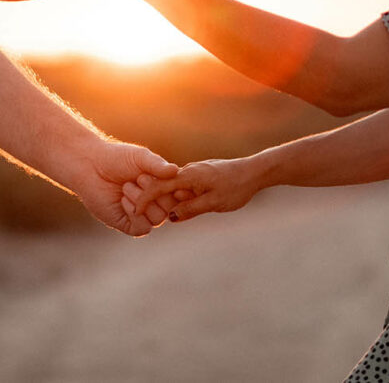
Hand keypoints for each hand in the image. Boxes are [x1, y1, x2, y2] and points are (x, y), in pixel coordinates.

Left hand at [72, 141, 179, 236]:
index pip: (178, 195)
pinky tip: (122, 199)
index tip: (158, 176)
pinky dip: (135, 214)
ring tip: (126, 186)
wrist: (90, 165)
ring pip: (157, 219)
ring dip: (142, 201)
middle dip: (155, 193)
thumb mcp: (141, 157)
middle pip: (170, 209)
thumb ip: (158, 165)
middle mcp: (153, 202)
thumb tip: (176, 171)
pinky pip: (141, 228)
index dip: (172, 188)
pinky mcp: (126, 224)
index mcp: (161, 187)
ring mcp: (140, 214)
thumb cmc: (116, 158)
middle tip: (138, 178)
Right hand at [125, 157, 262, 222]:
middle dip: (152, 201)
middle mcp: (188, 171)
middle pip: (163, 187)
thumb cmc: (236, 187)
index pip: (158, 187)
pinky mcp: (201, 175)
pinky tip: (182, 207)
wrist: (254, 171)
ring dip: (167, 201)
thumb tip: (170, 217)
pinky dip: (178, 198)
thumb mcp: (213, 203)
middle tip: (143, 217)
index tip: (134, 211)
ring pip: (174, 189)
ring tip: (161, 215)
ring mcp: (194, 172)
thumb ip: (190, 209)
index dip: (144, 199)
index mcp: (187, 176)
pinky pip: (184, 188)